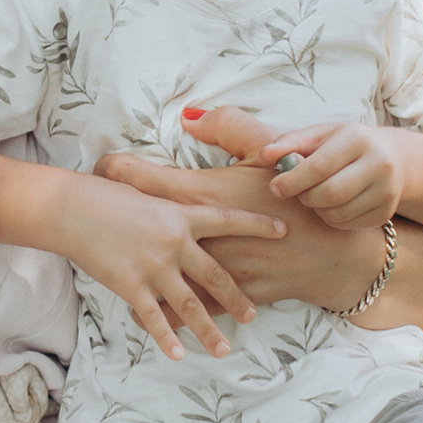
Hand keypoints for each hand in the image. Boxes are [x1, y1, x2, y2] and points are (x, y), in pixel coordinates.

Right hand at [49, 172, 277, 362]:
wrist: (71, 208)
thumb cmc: (102, 194)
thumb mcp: (143, 190)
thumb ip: (167, 204)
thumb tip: (179, 205)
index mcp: (180, 215)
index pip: (228, 220)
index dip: (257, 225)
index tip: (283, 231)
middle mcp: (174, 243)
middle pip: (216, 275)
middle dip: (237, 298)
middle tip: (251, 316)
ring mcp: (154, 267)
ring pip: (191, 305)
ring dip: (209, 330)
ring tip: (223, 350)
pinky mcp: (132, 285)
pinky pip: (155, 318)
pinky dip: (168, 338)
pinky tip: (179, 355)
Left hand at [98, 107, 381, 316]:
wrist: (337, 254)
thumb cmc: (299, 198)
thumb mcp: (269, 154)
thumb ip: (230, 128)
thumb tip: (191, 114)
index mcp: (203, 194)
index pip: (138, 177)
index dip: (112, 171)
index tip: (96, 170)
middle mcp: (198, 234)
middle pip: (134, 222)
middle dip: (108, 215)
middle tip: (85, 212)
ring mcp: (209, 269)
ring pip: (154, 272)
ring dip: (128, 266)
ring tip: (102, 261)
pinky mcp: (223, 298)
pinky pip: (185, 306)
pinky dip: (164, 307)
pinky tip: (142, 306)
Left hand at [257, 119, 406, 229]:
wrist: (393, 157)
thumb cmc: (345, 144)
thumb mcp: (321, 135)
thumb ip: (291, 142)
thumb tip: (265, 155)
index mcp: (358, 139)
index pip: (319, 166)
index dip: (293, 180)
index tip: (275, 188)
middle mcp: (378, 164)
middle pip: (330, 194)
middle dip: (305, 197)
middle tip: (296, 193)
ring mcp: (386, 190)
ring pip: (338, 212)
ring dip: (316, 209)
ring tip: (313, 196)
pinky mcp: (386, 211)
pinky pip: (347, 224)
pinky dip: (331, 218)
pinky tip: (330, 204)